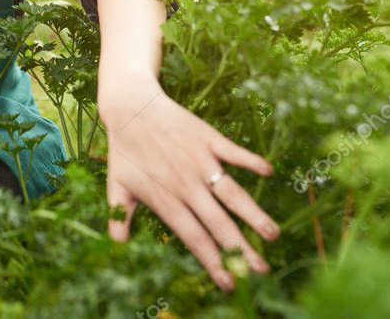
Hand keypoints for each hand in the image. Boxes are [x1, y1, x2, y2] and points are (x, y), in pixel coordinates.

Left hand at [98, 70, 279, 290]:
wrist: (129, 107)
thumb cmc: (123, 150)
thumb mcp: (116, 187)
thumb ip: (119, 217)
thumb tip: (116, 244)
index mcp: (167, 201)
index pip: (194, 238)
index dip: (212, 261)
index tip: (229, 282)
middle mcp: (186, 185)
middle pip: (219, 223)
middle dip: (241, 249)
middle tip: (262, 270)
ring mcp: (200, 161)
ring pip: (232, 193)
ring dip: (253, 213)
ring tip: (272, 234)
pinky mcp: (207, 138)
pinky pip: (233, 152)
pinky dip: (251, 161)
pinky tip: (269, 171)